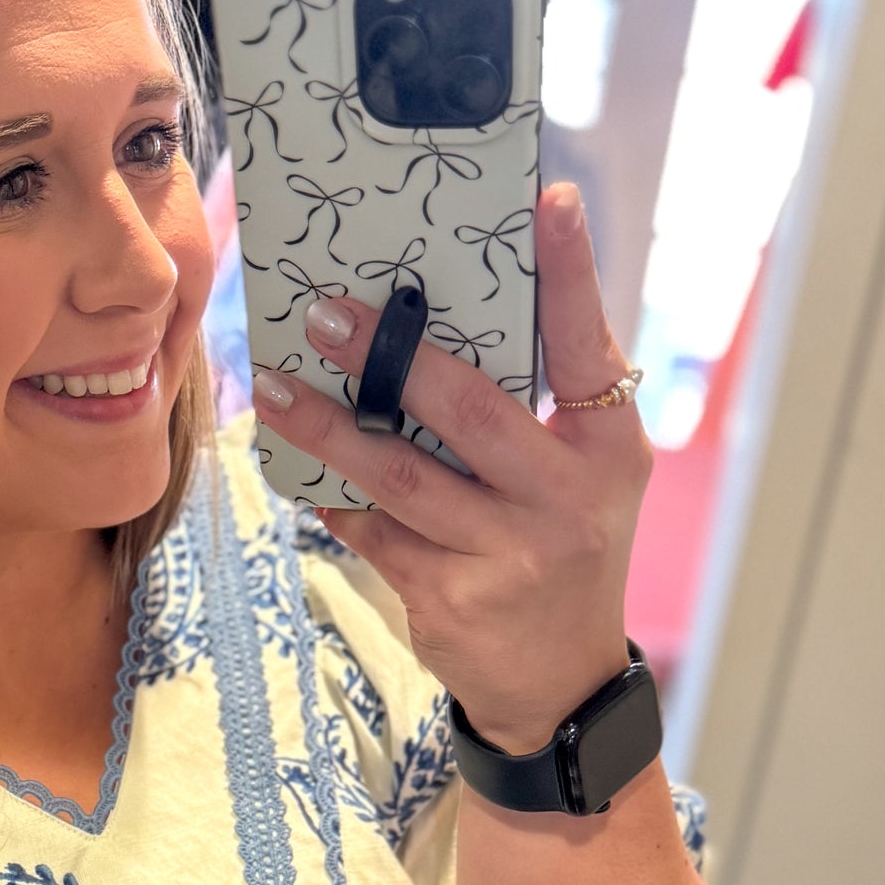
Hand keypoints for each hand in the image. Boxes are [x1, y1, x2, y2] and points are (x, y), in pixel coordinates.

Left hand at [252, 183, 648, 753]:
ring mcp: (506, 554)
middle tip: (329, 313)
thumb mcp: (584, 476)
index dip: (572, 273)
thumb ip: (541, 405)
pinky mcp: (449, 599)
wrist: (558, 683)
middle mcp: (564, 500)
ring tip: (277, 388)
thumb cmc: (562, 548)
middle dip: (392, 356)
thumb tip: (445, 319)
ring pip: (401, 476)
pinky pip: (373, 532)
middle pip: (470, 409)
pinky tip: (299, 466)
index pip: (591, 348)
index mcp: (607, 450)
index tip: (550, 201)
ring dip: (329, 427)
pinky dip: (333, 496)